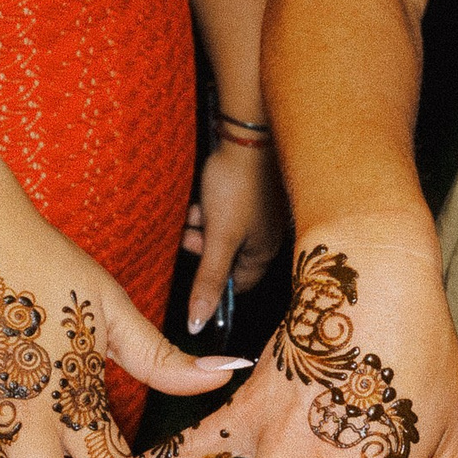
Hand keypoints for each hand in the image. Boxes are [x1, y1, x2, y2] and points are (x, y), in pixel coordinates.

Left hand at [181, 137, 286, 332]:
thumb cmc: (238, 187)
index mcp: (264, 252)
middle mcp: (266, 236)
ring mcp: (259, 213)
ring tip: (196, 211)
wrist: (247, 136)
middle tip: (191, 234)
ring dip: (203, 226)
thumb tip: (199, 322)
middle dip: (203, 247)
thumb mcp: (218, 238)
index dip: (212, 279)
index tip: (196, 266)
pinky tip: (203, 195)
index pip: (236, 283)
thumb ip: (208, 281)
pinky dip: (210, 207)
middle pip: (225, 256)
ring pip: (221, 232)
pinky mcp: (251, 192)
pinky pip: (225, 210)